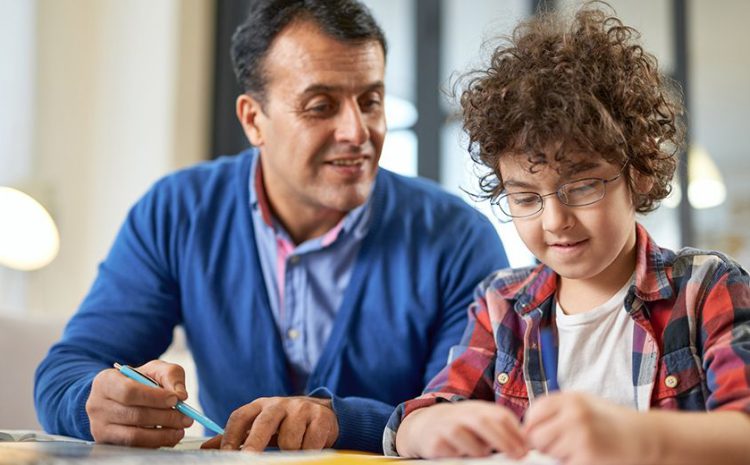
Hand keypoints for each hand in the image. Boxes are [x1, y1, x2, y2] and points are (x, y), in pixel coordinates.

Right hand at [85, 360, 192, 446]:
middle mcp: (97, 405)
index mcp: (105, 381)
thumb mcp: (155, 370)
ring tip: (180, 429)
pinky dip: (155, 444)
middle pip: (134, 415)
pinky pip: (134, 447)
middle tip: (186, 418)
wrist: (119, 396)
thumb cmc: (138, 381)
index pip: (129, 392)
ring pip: (134, 436)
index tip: (175, 399)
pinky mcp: (107, 443)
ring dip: (162, 434)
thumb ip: (170, 375)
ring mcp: (99, 427)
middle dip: (165, 417)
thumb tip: (181, 395)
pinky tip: (169, 436)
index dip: (155, 397)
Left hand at [201, 396, 337, 451]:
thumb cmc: (285, 423)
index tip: (225, 454)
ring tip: (293, 448)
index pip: (240, 417)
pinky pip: (310, 443)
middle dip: (254, 443)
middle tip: (248, 458)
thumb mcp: (261, 425)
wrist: (323, 414)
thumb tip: (206, 449)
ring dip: (289, 451)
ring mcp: (301, 409)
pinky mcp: (320, 418)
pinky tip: (309, 446)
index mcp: (260, 405)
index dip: (230, 435)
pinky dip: (308, 451)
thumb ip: (237, 435)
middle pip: (263, 423)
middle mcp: (279, 404)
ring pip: (289, 439)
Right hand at [395, 400, 527, 458]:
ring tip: (480, 453)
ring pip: (470, 442)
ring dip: (480, 451)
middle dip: (504, 440)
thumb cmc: (462, 426)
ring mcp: (447, 427)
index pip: (500, 415)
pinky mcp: (435, 443)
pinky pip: (453, 455)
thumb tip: (526, 445)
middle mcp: (462, 414)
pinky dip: (460, 457)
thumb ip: (500, 429)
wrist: (426, 425)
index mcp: (478, 409)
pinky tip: (459, 454)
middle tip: (518, 456)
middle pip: (485, 423)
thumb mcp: (480, 421)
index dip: (515, 432)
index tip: (526, 449)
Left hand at [523, 392, 646, 464]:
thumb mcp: (581, 404)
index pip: (532, 414)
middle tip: (561, 445)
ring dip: (556, 456)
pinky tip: (586, 458)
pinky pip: (563, 464)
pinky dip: (570, 464)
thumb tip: (525, 430)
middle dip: (542, 444)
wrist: (643, 437)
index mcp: (569, 399)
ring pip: (547, 453)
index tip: (546, 433)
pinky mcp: (587, 457)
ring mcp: (580, 436)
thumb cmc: (609, 421)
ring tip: (578, 450)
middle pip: (535, 435)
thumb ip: (554, 412)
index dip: (535, 427)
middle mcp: (573, 414)